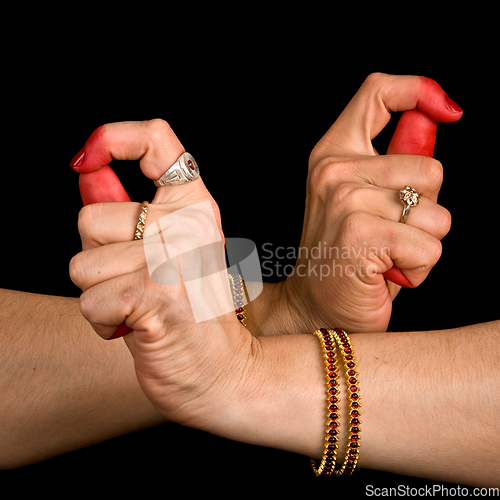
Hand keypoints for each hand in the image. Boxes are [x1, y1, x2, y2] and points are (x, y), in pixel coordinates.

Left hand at [69, 120, 250, 426]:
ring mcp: (174, 256)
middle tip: (140, 282)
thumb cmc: (190, 313)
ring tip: (140, 307)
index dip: (113, 137)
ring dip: (100, 296)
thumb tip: (88, 172)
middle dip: (98, 259)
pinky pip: (90, 301)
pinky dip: (104, 324)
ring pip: (82, 266)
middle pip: (90, 218)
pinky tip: (137, 328)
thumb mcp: (162, 253)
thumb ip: (124, 209)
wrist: (223, 371)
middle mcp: (188, 222)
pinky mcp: (155, 293)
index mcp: (194, 206)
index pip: (157, 139)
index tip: (88, 157)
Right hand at [269, 73, 461, 333]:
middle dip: (427, 208)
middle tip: (392, 232)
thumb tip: (435, 119)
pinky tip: (387, 273)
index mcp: (333, 153)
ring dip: (424, 243)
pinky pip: (429, 247)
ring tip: (388, 255)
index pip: (377, 92)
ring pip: (436, 213)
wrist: (315, 305)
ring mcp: (345, 200)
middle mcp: (334, 170)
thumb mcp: (364, 199)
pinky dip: (418, 269)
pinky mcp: (360, 233)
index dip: (419, 89)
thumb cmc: (347, 255)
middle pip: (430, 168)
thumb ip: (394, 160)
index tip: (448, 112)